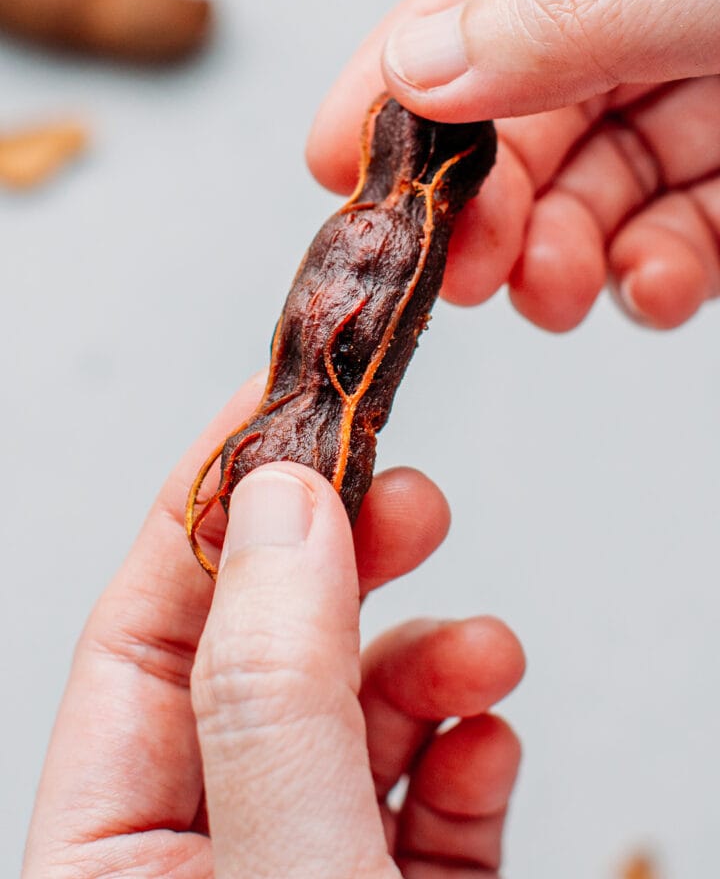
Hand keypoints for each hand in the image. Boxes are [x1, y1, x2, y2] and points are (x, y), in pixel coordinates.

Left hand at [24, 372, 524, 877]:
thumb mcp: (288, 866)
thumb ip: (276, 690)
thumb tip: (283, 506)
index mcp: (112, 853)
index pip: (138, 634)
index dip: (210, 503)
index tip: (281, 405)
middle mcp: (202, 852)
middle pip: (261, 654)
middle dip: (344, 567)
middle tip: (408, 504)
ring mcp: (303, 864)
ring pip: (354, 718)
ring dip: (430, 663)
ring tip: (483, 651)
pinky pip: (427, 793)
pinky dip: (467, 748)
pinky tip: (486, 736)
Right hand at [308, 0, 719, 331]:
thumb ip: (587, 6)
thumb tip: (425, 63)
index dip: (415, 55)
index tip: (339, 147)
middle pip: (547, 88)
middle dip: (493, 189)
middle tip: (451, 261)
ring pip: (606, 174)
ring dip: (561, 248)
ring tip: (547, 292)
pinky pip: (685, 229)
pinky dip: (653, 273)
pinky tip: (644, 290)